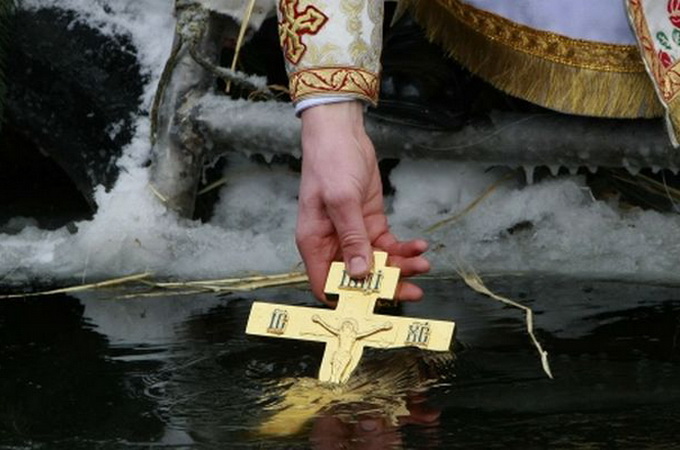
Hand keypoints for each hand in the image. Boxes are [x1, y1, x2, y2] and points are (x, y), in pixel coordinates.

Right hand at [297, 101, 429, 303]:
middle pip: (359, 279)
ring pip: (378, 264)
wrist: (342, 135)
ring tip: (422, 263)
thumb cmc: (330, 163)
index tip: (375, 304)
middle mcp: (333, 244)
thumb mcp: (341, 201)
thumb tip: (360, 273)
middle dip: (386, 286)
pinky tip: (418, 245)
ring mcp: (353, 235)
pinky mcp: (370, 224)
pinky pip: (388, 246)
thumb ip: (352, 238)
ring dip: (401, 266)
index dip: (348, 299)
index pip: (326, 285)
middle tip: (412, 290)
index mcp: (316, 243)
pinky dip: (404, 248)